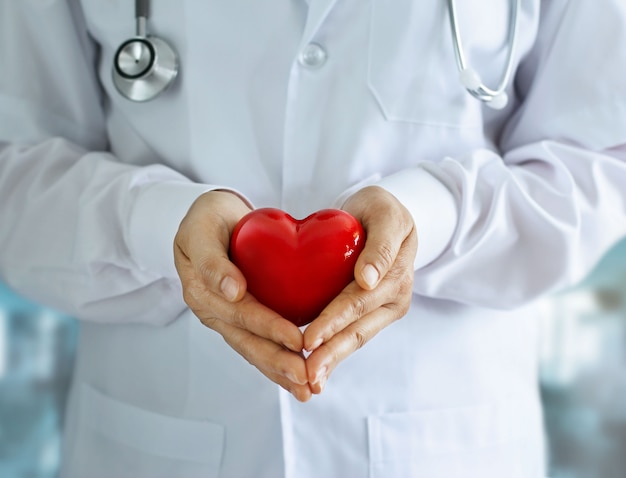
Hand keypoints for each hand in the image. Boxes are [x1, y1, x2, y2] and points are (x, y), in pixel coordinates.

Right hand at [174, 190, 311, 401]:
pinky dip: (276, 361)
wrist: (208, 219)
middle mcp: (213, 311)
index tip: (298, 340)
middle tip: (307, 379)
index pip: (241, 314)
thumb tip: (232, 291)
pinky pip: (256, 343)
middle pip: (248, 341)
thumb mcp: (200, 230)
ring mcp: (224, 317)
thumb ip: (212, 260)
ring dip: (279, 371)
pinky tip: (296, 376)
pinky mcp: (238, 318)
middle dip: (279, 362)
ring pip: (253, 349)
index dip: (270, 328)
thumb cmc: (206, 219)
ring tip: (306, 390)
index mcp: (203, 291)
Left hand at [303, 186, 417, 393]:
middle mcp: (394, 298)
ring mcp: (384, 309)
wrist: (384, 216)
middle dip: (331, 353)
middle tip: (305, 374)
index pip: (358, 302)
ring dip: (332, 360)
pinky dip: (335, 354)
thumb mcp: (386, 214)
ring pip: (355, 339)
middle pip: (358, 330)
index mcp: (396, 275)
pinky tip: (316, 372)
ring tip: (309, 381)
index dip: (333, 322)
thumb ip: (381, 245)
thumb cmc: (380, 210)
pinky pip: (352, 336)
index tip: (309, 340)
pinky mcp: (372, 314)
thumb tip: (369, 280)